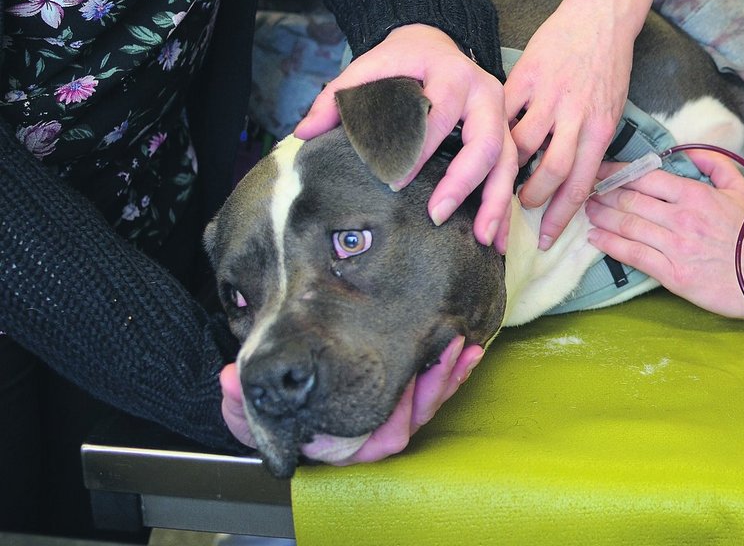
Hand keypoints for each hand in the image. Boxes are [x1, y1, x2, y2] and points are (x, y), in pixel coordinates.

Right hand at [219, 337, 483, 462]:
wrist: (274, 387)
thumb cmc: (267, 400)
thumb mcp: (249, 402)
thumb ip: (238, 401)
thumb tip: (229, 383)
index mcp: (339, 445)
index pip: (378, 441)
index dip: (398, 417)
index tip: (409, 387)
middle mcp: (367, 436)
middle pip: (412, 421)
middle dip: (433, 388)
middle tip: (447, 353)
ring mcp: (385, 415)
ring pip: (426, 404)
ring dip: (447, 375)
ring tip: (460, 346)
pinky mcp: (400, 392)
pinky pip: (430, 387)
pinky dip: (449, 369)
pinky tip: (465, 349)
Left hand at [295, 24, 517, 249]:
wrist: (436, 41)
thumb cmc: (402, 61)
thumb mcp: (369, 67)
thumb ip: (337, 98)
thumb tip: (304, 133)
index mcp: (450, 74)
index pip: (436, 116)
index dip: (416, 150)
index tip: (393, 183)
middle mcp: (484, 93)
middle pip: (487, 140)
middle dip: (464, 182)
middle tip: (436, 215)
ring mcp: (501, 114)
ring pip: (508, 161)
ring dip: (495, 203)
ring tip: (481, 239)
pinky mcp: (507, 133)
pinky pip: (512, 172)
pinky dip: (504, 207)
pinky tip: (495, 238)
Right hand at [505, 0, 636, 250]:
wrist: (602, 15)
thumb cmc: (608, 65)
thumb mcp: (611, 107)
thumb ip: (591, 142)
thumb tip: (572, 180)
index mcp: (602, 128)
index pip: (581, 185)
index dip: (561, 217)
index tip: (546, 239)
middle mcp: (578, 116)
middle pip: (551, 171)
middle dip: (533, 198)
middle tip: (521, 207)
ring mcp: (551, 95)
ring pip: (522, 144)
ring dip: (509, 167)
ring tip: (503, 175)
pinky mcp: (528, 75)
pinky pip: (506, 111)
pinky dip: (496, 129)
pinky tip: (490, 139)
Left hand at [585, 150, 743, 318]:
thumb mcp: (743, 190)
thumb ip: (716, 164)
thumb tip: (689, 150)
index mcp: (696, 194)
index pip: (645, 177)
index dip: (616, 172)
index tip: (599, 169)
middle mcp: (681, 218)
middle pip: (629, 200)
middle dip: (602, 193)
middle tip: (584, 190)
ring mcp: (675, 247)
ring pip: (627, 226)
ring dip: (601, 217)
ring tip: (586, 211)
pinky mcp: (673, 276)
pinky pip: (633, 256)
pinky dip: (610, 245)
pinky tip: (595, 239)